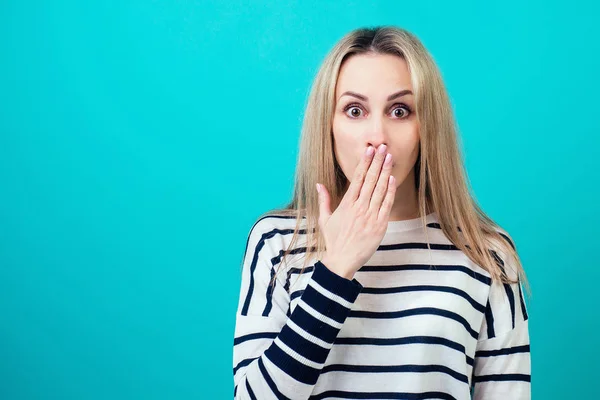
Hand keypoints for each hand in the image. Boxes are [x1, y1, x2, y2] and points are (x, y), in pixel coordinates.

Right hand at [316, 144, 395, 278]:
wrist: (342, 260)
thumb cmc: (334, 241)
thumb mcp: (324, 219)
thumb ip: (324, 200)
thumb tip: (319, 184)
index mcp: (346, 204)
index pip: (357, 178)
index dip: (364, 163)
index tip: (369, 150)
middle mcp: (359, 207)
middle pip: (370, 179)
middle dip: (377, 162)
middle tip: (383, 147)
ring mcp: (370, 216)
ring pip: (380, 189)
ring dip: (385, 171)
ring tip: (390, 157)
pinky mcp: (379, 225)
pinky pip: (386, 204)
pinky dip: (390, 191)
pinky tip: (392, 179)